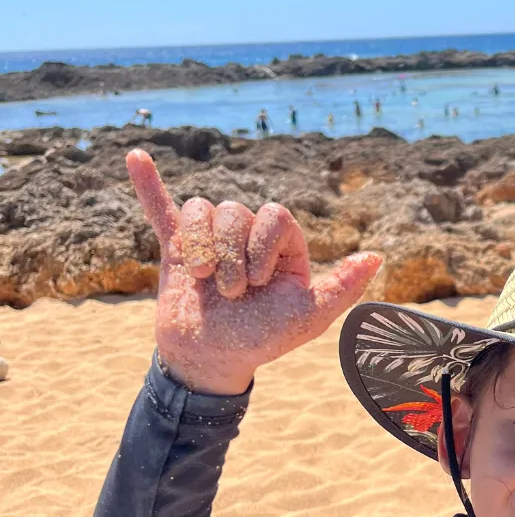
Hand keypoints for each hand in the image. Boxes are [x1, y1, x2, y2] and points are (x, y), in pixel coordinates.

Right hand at [127, 149, 381, 394]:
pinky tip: (136, 158)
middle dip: (230, 255)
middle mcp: (249, 238)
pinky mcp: (178, 249)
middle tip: (231, 293)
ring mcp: (212, 241)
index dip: (263, 244)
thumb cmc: (263, 339)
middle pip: (235, 211)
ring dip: (202, 248)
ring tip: (206, 283)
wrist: (212, 359)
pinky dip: (149, 186)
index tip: (261, 281)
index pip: (275, 214)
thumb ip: (342, 286)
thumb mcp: (308, 316)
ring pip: (203, 209)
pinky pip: (162, 210)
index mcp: (282, 247)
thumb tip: (376, 256)